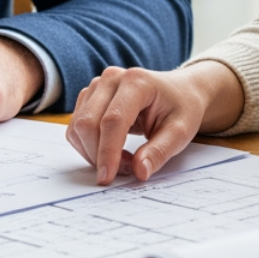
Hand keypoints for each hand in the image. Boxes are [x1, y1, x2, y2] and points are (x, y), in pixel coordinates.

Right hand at [66, 62, 243, 185]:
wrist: (180, 91)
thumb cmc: (182, 108)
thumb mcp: (181, 131)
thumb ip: (160, 152)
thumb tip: (139, 172)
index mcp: (137, 82)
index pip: (113, 120)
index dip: (107, 152)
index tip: (107, 178)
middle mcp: (112, 79)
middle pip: (88, 123)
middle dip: (100, 155)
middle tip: (127, 170)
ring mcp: (98, 86)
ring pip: (78, 127)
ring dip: (94, 152)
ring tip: (124, 159)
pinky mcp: (90, 96)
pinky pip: (77, 127)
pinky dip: (89, 146)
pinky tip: (112, 150)